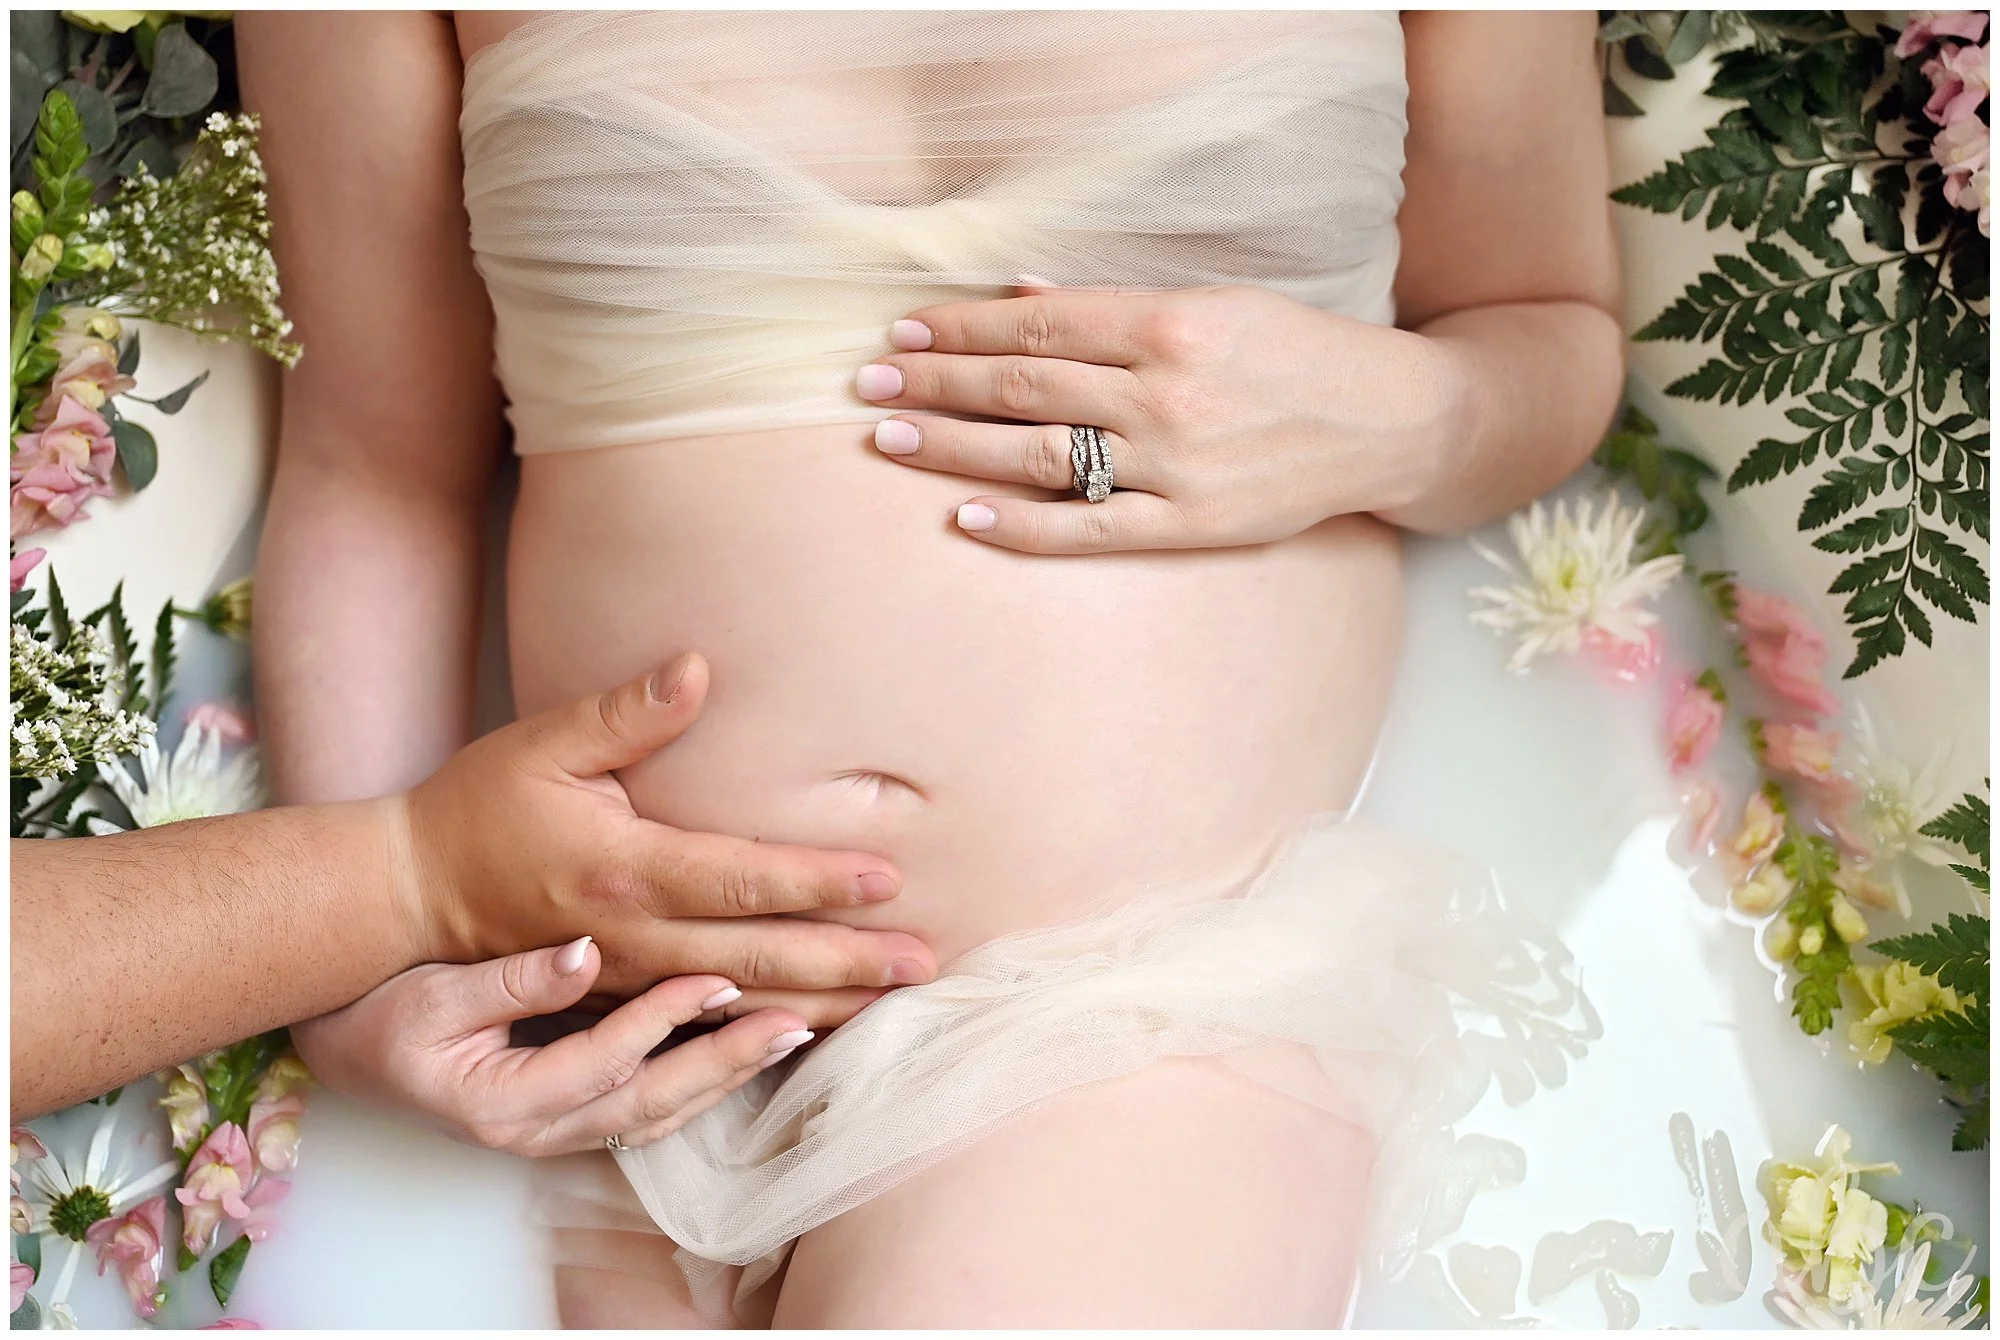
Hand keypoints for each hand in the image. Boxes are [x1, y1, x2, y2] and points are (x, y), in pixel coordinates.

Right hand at [295, 937, 810, 1155]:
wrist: (341, 1048)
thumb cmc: (379, 1012)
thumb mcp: (433, 992)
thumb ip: (513, 978)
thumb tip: (585, 955)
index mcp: (502, 1101)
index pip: (605, 1061)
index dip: (666, 1020)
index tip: (721, 979)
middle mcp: (536, 1131)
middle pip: (650, 1104)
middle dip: (728, 1063)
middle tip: (793, 1023)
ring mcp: (553, 1135)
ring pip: (657, 1115)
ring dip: (726, 1077)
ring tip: (790, 1034)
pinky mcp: (565, 1120)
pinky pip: (644, 1111)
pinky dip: (699, 1084)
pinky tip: (742, 1052)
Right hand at [391, 651, 937, 1001]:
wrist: (409, 893)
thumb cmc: (479, 807)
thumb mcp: (544, 744)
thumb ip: (626, 712)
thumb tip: (696, 667)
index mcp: (626, 868)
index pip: (743, 879)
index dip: (818, 882)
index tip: (887, 881)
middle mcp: (635, 934)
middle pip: (759, 957)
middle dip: (846, 962)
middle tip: (923, 966)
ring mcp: (628, 976)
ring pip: (739, 1001)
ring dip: (820, 1004)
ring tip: (891, 1002)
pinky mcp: (620, 996)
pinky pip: (704, 1019)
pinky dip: (763, 1026)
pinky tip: (814, 1025)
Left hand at [856, 279, 1464, 552]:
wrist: (1390, 423)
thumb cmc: (1296, 354)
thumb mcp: (1215, 304)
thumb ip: (1115, 308)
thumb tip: (1021, 299)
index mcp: (1170, 323)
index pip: (1039, 325)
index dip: (962, 327)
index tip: (905, 329)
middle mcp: (1166, 392)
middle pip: (1024, 385)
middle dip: (937, 380)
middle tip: (871, 381)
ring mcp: (1175, 464)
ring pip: (1040, 453)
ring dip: (954, 445)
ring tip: (890, 436)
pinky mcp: (1189, 525)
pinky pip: (1087, 528)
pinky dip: (1021, 525)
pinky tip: (962, 516)